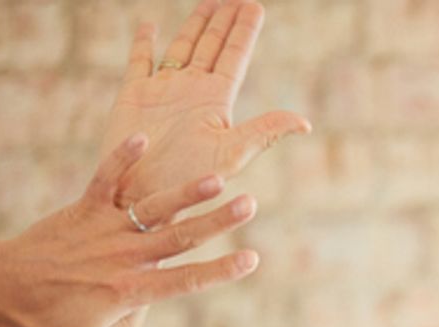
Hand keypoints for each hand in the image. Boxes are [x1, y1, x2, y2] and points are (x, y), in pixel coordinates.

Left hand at [0, 133, 259, 326]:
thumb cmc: (37, 326)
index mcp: (128, 292)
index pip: (186, 280)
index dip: (221, 270)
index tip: (251, 259)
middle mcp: (122, 257)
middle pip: (180, 237)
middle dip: (218, 221)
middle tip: (250, 205)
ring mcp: (103, 230)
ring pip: (153, 207)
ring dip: (185, 192)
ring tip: (216, 177)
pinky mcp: (82, 210)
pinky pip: (106, 180)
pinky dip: (121, 159)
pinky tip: (141, 138)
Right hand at [99, 0, 310, 205]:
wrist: (147, 195)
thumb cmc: (192, 179)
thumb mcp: (233, 153)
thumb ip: (265, 131)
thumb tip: (305, 122)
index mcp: (216, 100)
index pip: (234, 55)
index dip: (243, 30)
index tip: (254, 5)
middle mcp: (191, 91)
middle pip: (211, 47)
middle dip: (222, 21)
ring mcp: (162, 91)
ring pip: (180, 48)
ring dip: (193, 26)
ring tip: (208, 3)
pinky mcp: (133, 95)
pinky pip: (139, 61)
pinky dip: (143, 42)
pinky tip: (149, 25)